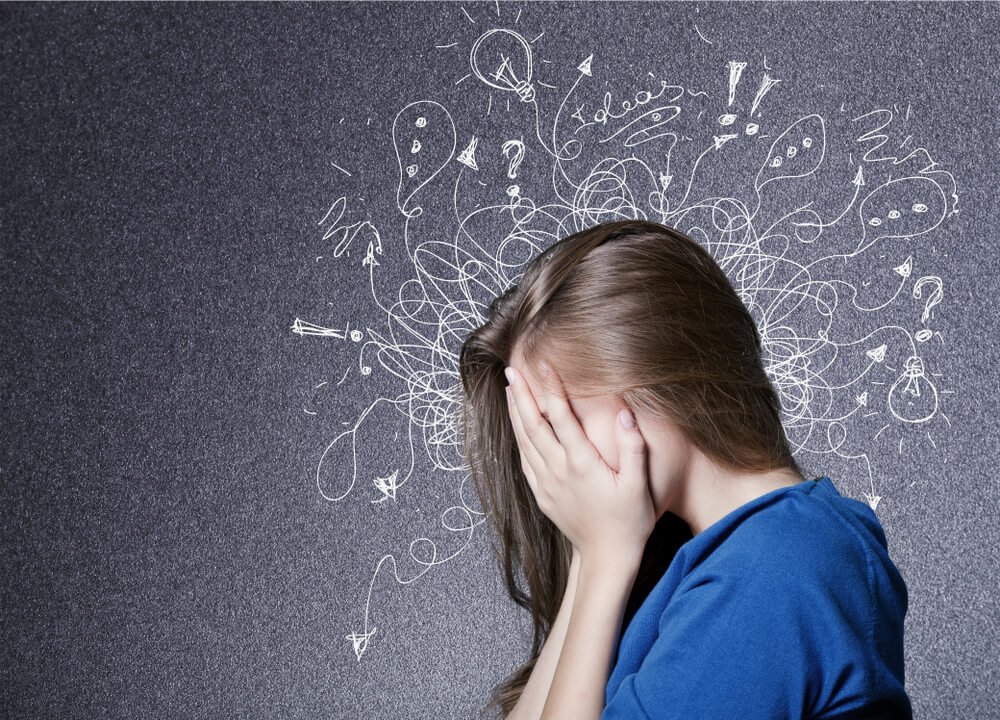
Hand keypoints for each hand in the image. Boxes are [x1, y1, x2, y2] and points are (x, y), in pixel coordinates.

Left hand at [504, 363, 654, 562]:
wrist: (607, 558)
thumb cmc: (629, 521)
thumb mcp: (639, 485)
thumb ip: (633, 447)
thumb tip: (624, 412)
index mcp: (582, 464)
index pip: (561, 417)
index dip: (551, 388)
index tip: (542, 365)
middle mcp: (558, 471)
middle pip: (533, 425)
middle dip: (522, 395)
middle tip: (512, 370)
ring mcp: (547, 483)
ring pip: (524, 441)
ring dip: (515, 413)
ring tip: (510, 389)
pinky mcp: (542, 494)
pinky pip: (524, 460)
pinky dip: (518, 438)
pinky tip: (517, 426)